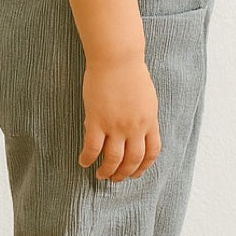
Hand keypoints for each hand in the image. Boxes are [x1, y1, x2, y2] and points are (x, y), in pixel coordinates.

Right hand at [79, 56, 160, 180]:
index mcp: (149, 121)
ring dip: (107, 171)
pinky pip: (92, 148)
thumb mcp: (146, 98)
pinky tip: (84, 162)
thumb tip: (136, 131)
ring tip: (101, 175)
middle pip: (132, 160)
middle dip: (124, 174)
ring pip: (113, 159)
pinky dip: (88, 159)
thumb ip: (144, 116)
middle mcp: (135, 127)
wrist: (117, 57)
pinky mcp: (97, 120)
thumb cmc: (131, 71)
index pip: (151, 152)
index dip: (143, 166)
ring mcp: (116, 125)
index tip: (136, 172)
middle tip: (116, 178)